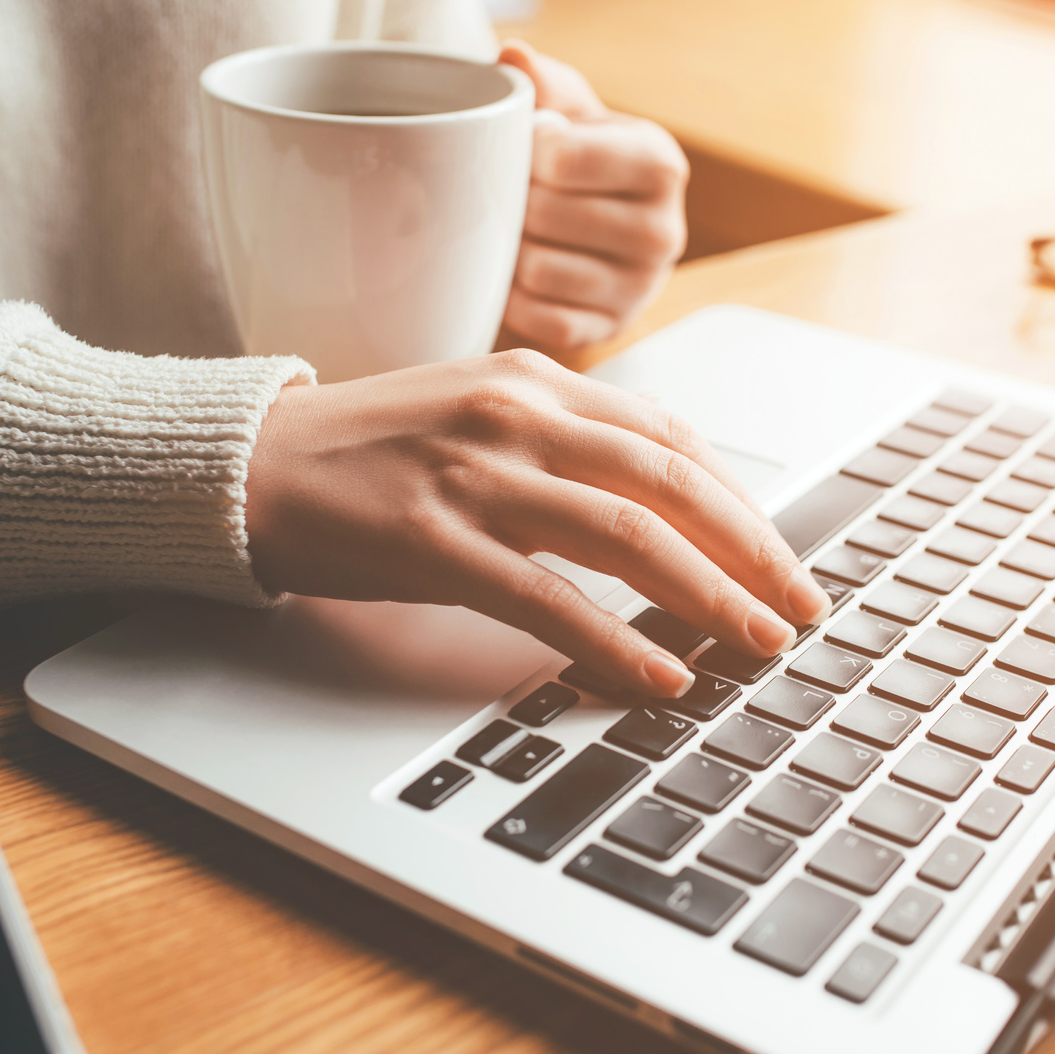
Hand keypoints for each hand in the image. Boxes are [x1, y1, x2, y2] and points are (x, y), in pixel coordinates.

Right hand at [245, 351, 829, 696]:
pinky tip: (659, 675)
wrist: (252, 463)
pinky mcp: (434, 537)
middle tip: (802, 609)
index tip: (782, 556)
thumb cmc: (368, 450)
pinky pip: (548, 596)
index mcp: (537, 378)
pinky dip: (614, 639)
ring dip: (708, 595)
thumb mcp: (477, 413)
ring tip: (758, 645)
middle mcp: (518, 412)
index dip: (740, 503)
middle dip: (752, 550)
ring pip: (626, 533)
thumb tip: (656, 506)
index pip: (671, 438)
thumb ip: (562, 443)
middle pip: (670, 481)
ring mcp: (476, 472)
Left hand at [497, 40, 687, 350]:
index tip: (517, 151)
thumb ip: (543, 82)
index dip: (522, 154)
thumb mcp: (572, 110)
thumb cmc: (582, 159)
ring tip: (509, 232)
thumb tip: (515, 58)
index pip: (565, 159)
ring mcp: (641, 288)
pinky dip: (514, 297)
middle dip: (512, 204)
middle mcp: (664, 231)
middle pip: (546, 216)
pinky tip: (513, 273)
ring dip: (509, 251)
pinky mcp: (610, 329)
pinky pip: (542, 319)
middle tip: (504, 196)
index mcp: (660, 164)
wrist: (604, 228)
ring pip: (539, 270)